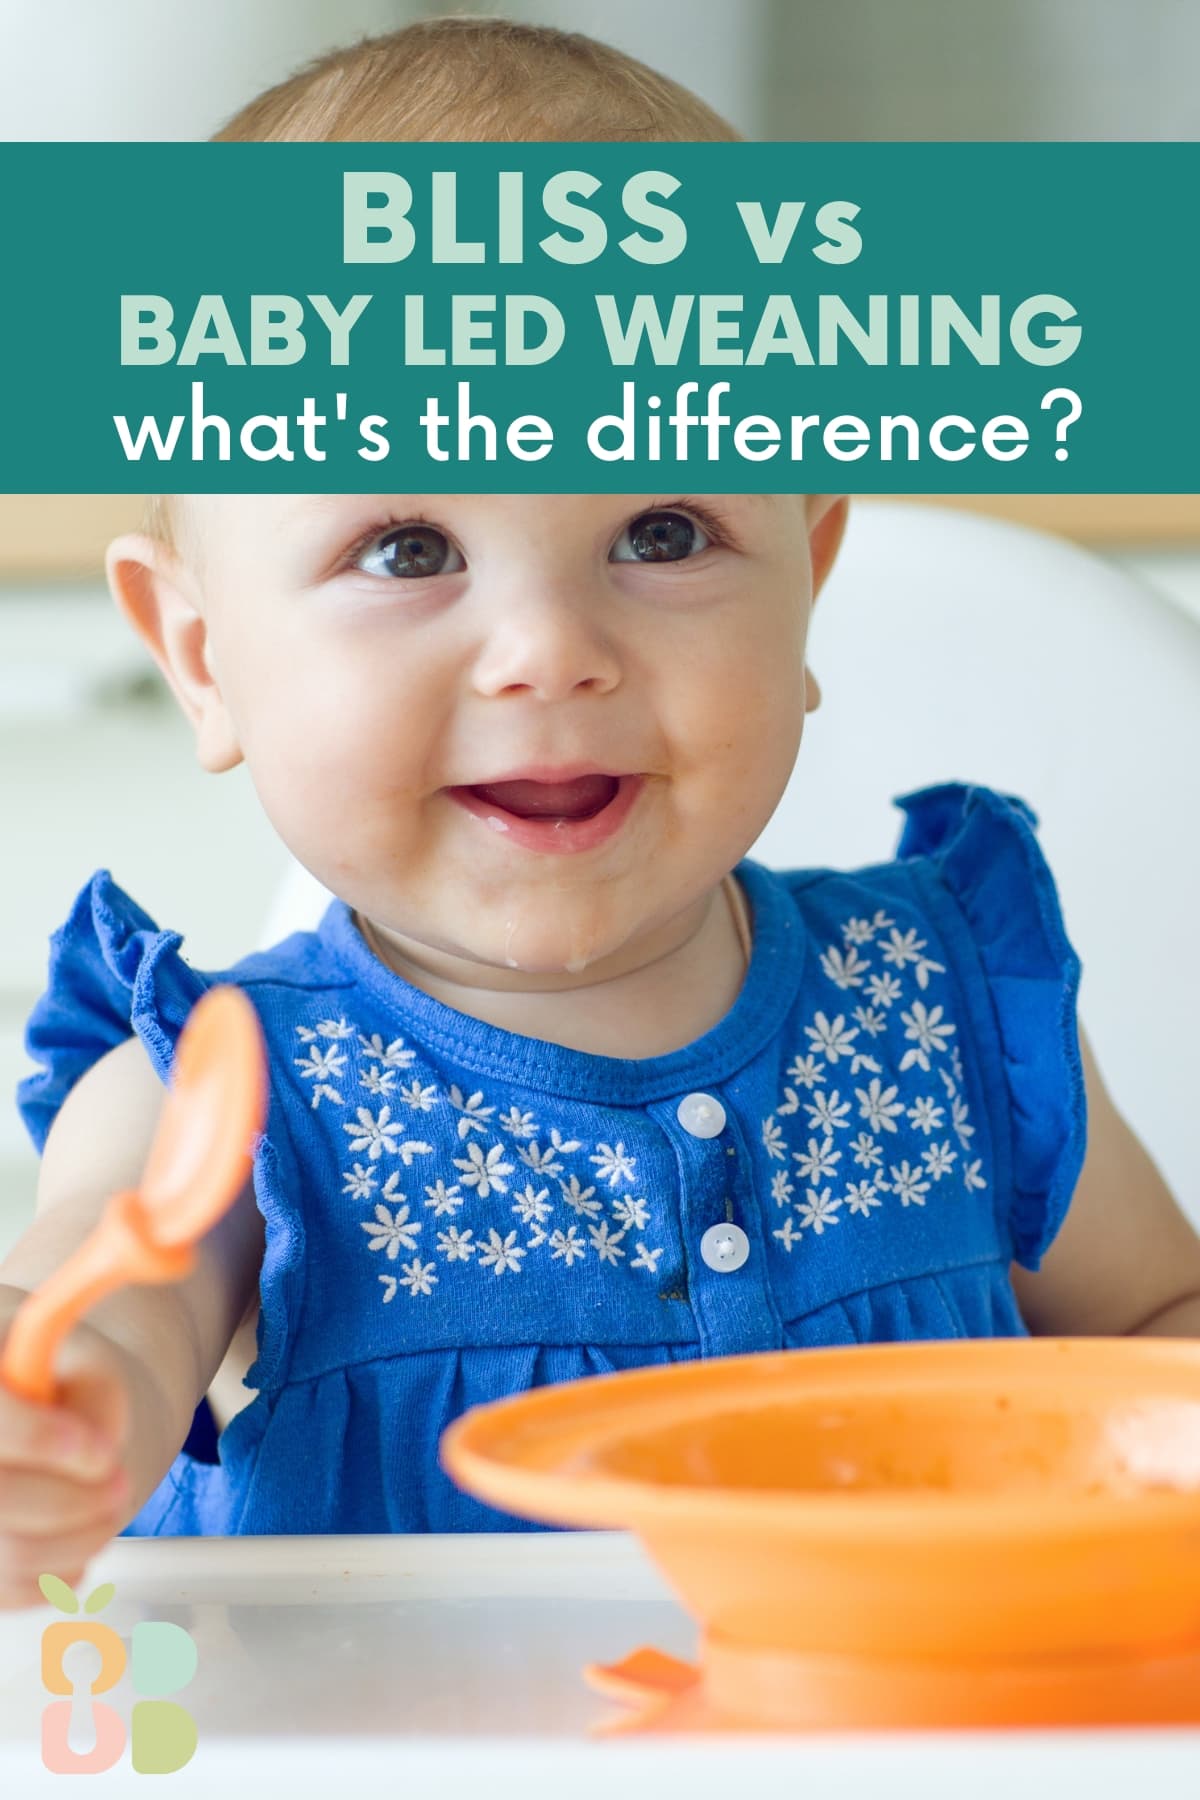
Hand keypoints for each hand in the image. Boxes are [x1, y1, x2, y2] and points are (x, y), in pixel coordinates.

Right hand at [0, 1294, 133, 1608]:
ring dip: (84, 1536)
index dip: (41, 1439)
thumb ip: (93, 1401)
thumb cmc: (64, 1398)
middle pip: (5, 1499)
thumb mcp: (88, 1375)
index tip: (99, 1451)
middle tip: (120, 1484)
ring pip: (17, 1553)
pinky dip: (66, 1569)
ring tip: (111, 1505)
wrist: (49, 1434)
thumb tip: (93, 1442)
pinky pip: (20, 1591)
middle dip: (79, 1498)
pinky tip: (79, 1535)